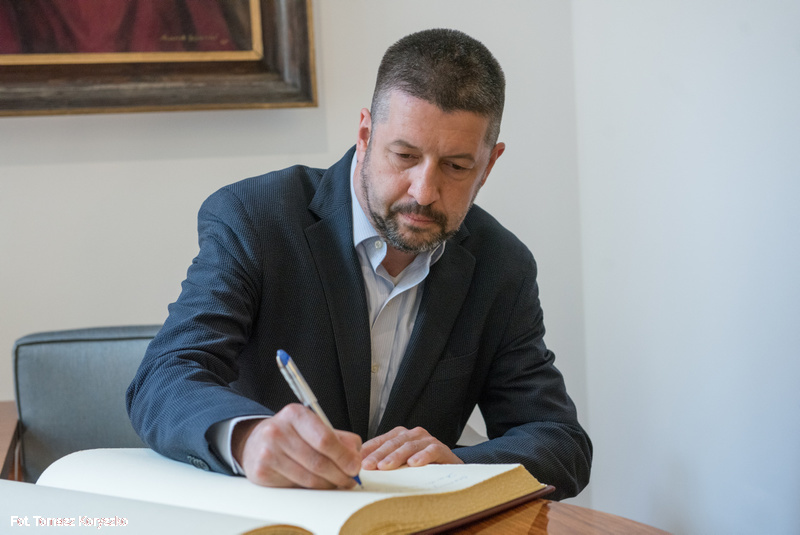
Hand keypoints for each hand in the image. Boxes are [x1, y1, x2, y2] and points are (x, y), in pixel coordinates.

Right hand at [232, 404, 361, 488]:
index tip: (354, 467)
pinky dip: (310, 489)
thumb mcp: (314, 427)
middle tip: (349, 480)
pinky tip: (316, 484)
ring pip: (308, 478)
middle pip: (318, 462)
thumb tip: (356, 457)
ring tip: (336, 483)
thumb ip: (339, 439)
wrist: (255, 442)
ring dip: (328, 485)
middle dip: (339, 475)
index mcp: (295, 414)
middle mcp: (278, 431)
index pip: (325, 439)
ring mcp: (267, 452)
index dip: (343, 457)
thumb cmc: (290, 434)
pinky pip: (294, 487)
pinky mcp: (261, 473)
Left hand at [361, 426, 463, 469]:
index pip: (380, 441)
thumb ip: (382, 463)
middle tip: (368, 466)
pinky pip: (431, 450)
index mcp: (399, 436)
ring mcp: (426, 440)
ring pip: (409, 446)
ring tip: (385, 466)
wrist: (448, 468)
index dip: (368, 451)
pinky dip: (422, 456)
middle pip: (392, 443)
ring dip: (396, 456)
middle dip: (378, 455)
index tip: (357, 463)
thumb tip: (358, 471)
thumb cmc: (420, 467)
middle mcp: (412, 435)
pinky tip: (414, 463)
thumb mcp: (399, 464)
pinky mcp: (441, 448)